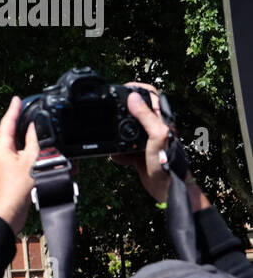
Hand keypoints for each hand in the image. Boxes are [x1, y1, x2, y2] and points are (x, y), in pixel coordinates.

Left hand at [0, 96, 40, 236]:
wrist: (8, 212)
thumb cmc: (18, 189)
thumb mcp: (32, 160)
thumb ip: (34, 142)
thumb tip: (34, 128)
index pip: (7, 123)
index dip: (13, 110)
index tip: (16, 99)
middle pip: (9, 135)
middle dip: (20, 126)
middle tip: (28, 114)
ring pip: (13, 149)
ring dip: (25, 144)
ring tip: (36, 137)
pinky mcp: (2, 176)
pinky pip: (14, 161)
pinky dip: (25, 157)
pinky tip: (34, 158)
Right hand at [109, 86, 171, 202]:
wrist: (167, 189)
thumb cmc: (168, 163)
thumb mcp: (157, 136)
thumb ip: (146, 116)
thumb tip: (132, 97)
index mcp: (161, 119)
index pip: (150, 95)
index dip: (136, 89)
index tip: (120, 89)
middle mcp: (153, 127)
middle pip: (132, 112)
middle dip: (119, 117)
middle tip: (110, 121)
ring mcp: (145, 141)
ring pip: (123, 131)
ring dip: (116, 140)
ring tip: (117, 149)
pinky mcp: (138, 153)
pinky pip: (121, 148)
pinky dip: (117, 154)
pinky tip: (121, 160)